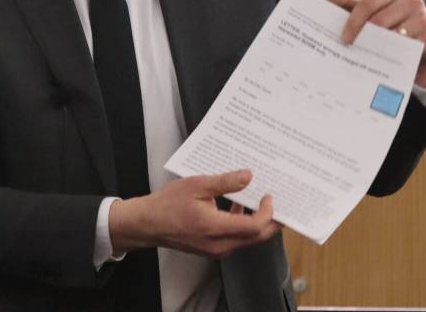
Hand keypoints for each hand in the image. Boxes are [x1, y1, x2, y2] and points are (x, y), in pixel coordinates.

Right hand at [108, 170, 279, 258]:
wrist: (147, 224)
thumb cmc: (168, 204)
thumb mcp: (197, 185)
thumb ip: (225, 182)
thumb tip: (248, 176)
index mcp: (216, 229)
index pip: (254, 227)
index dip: (268, 212)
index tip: (269, 196)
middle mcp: (219, 245)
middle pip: (256, 238)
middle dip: (271, 221)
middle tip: (278, 203)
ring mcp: (215, 249)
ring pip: (247, 240)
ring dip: (257, 223)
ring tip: (261, 201)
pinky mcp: (212, 249)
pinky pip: (235, 240)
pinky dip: (243, 225)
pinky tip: (238, 206)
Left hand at [318, 0, 425, 87]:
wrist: (417, 46)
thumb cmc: (389, 23)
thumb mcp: (367, 10)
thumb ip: (345, 0)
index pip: (367, 4)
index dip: (352, 23)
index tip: (344, 39)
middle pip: (379, 22)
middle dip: (364, 38)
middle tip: (354, 50)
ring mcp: (424, 18)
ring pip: (393, 37)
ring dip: (378, 49)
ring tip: (367, 56)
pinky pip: (408, 50)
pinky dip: (394, 57)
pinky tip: (386, 62)